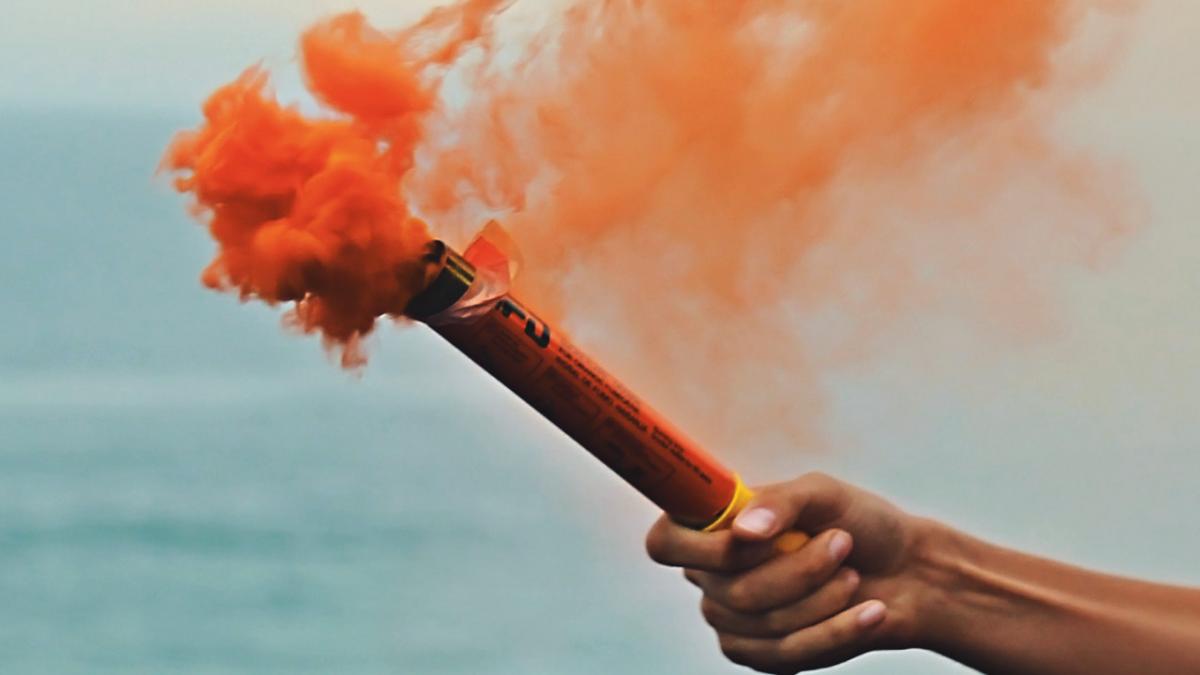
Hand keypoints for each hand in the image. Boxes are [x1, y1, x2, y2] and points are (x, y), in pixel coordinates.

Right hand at [645, 472, 936, 672]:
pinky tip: (869, 611)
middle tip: (840, 542)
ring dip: (821, 598)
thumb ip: (779, 502)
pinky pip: (787, 654)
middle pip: (730, 589)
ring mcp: (733, 621)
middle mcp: (712, 576)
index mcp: (712, 528)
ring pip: (762, 623)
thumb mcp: (821, 493)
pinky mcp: (764, 656)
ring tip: (854, 576)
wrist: (907, 572)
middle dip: (797, 569)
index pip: (666, 543)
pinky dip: (836, 631)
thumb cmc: (858, 523)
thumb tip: (744, 531)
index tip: (756, 537)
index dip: (702, 548)